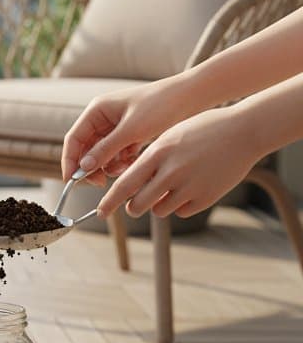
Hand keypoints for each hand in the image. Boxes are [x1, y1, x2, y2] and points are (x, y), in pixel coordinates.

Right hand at [61, 79, 186, 185]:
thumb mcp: (132, 130)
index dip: (70, 161)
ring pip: (102, 154)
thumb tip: (82, 169)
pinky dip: (122, 162)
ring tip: (125, 168)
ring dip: (109, 165)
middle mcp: (103, 118)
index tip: (72, 182)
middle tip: (101, 184)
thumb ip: (105, 150)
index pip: (74, 139)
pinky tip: (134, 163)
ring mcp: (116, 127)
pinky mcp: (131, 134)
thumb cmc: (160, 106)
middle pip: (86, 149)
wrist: (191, 97)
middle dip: (91, 167)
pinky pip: (118, 154)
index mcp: (97, 111)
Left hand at [95, 106, 259, 219]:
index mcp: (157, 154)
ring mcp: (190, 187)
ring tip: (167, 188)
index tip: (100, 212)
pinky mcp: (207, 198)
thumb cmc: (200, 131)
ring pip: (159, 210)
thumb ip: (148, 161)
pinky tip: (188, 188)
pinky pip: (181, 211)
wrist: (241, 132)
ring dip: (157, 204)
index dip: (109, 201)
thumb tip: (129, 185)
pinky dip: (179, 205)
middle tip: (132, 205)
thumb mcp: (168, 139)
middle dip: (132, 207)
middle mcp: (171, 172)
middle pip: (139, 204)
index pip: (124, 185)